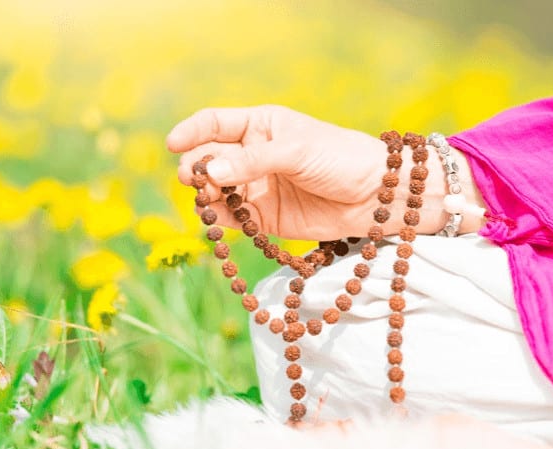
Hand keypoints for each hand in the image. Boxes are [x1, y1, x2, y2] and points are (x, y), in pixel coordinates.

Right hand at [167, 105, 480, 239]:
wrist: (378, 196)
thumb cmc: (341, 158)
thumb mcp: (296, 150)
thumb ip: (252, 162)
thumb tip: (209, 172)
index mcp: (261, 126)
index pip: (214, 123)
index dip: (190, 132)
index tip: (173, 145)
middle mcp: (253, 155)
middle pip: (209, 160)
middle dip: (198, 169)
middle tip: (197, 180)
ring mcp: (258, 187)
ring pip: (217, 191)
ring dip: (206, 196)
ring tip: (209, 201)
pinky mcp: (265, 218)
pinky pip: (234, 219)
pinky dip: (222, 221)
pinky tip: (218, 221)